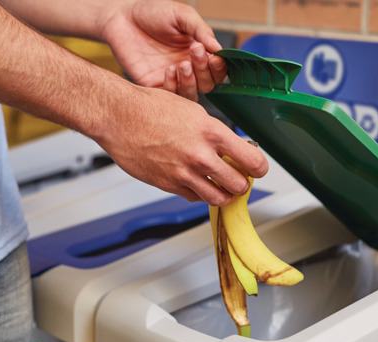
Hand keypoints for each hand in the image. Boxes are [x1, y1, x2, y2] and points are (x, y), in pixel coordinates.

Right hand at [96, 85, 267, 205]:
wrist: (118, 116)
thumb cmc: (150, 108)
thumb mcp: (192, 110)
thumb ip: (213, 132)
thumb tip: (229, 147)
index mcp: (212, 132)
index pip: (253, 160)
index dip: (259, 167)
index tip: (257, 168)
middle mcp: (201, 155)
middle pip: (239, 185)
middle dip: (242, 183)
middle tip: (238, 178)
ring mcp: (184, 172)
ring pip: (219, 197)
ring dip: (224, 193)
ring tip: (221, 185)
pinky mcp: (168, 184)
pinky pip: (194, 197)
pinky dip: (200, 193)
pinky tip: (197, 182)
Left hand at [100, 0, 226, 101]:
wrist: (122, 17)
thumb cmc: (152, 12)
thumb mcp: (182, 15)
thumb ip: (201, 31)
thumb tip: (219, 49)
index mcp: (197, 52)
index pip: (217, 69)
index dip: (219, 67)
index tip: (215, 57)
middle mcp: (187, 68)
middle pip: (208, 84)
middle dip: (204, 71)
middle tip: (194, 52)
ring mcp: (171, 78)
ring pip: (191, 94)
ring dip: (191, 82)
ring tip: (182, 64)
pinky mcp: (153, 86)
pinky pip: (169, 97)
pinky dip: (173, 87)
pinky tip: (168, 70)